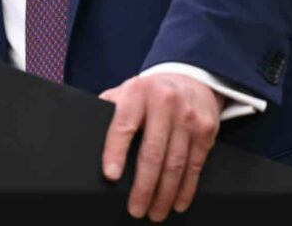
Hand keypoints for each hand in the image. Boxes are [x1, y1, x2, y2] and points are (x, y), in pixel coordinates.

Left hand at [99, 73, 223, 221]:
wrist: (191, 79)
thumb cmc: (150, 93)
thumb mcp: (127, 91)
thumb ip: (109, 109)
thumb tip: (86, 136)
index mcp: (138, 93)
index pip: (123, 125)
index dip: (116, 151)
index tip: (111, 176)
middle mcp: (165, 102)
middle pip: (153, 152)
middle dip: (144, 186)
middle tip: (135, 209)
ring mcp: (188, 117)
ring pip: (175, 164)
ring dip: (164, 194)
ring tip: (154, 212)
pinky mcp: (205, 130)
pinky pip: (195, 165)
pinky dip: (186, 189)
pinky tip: (177, 202)